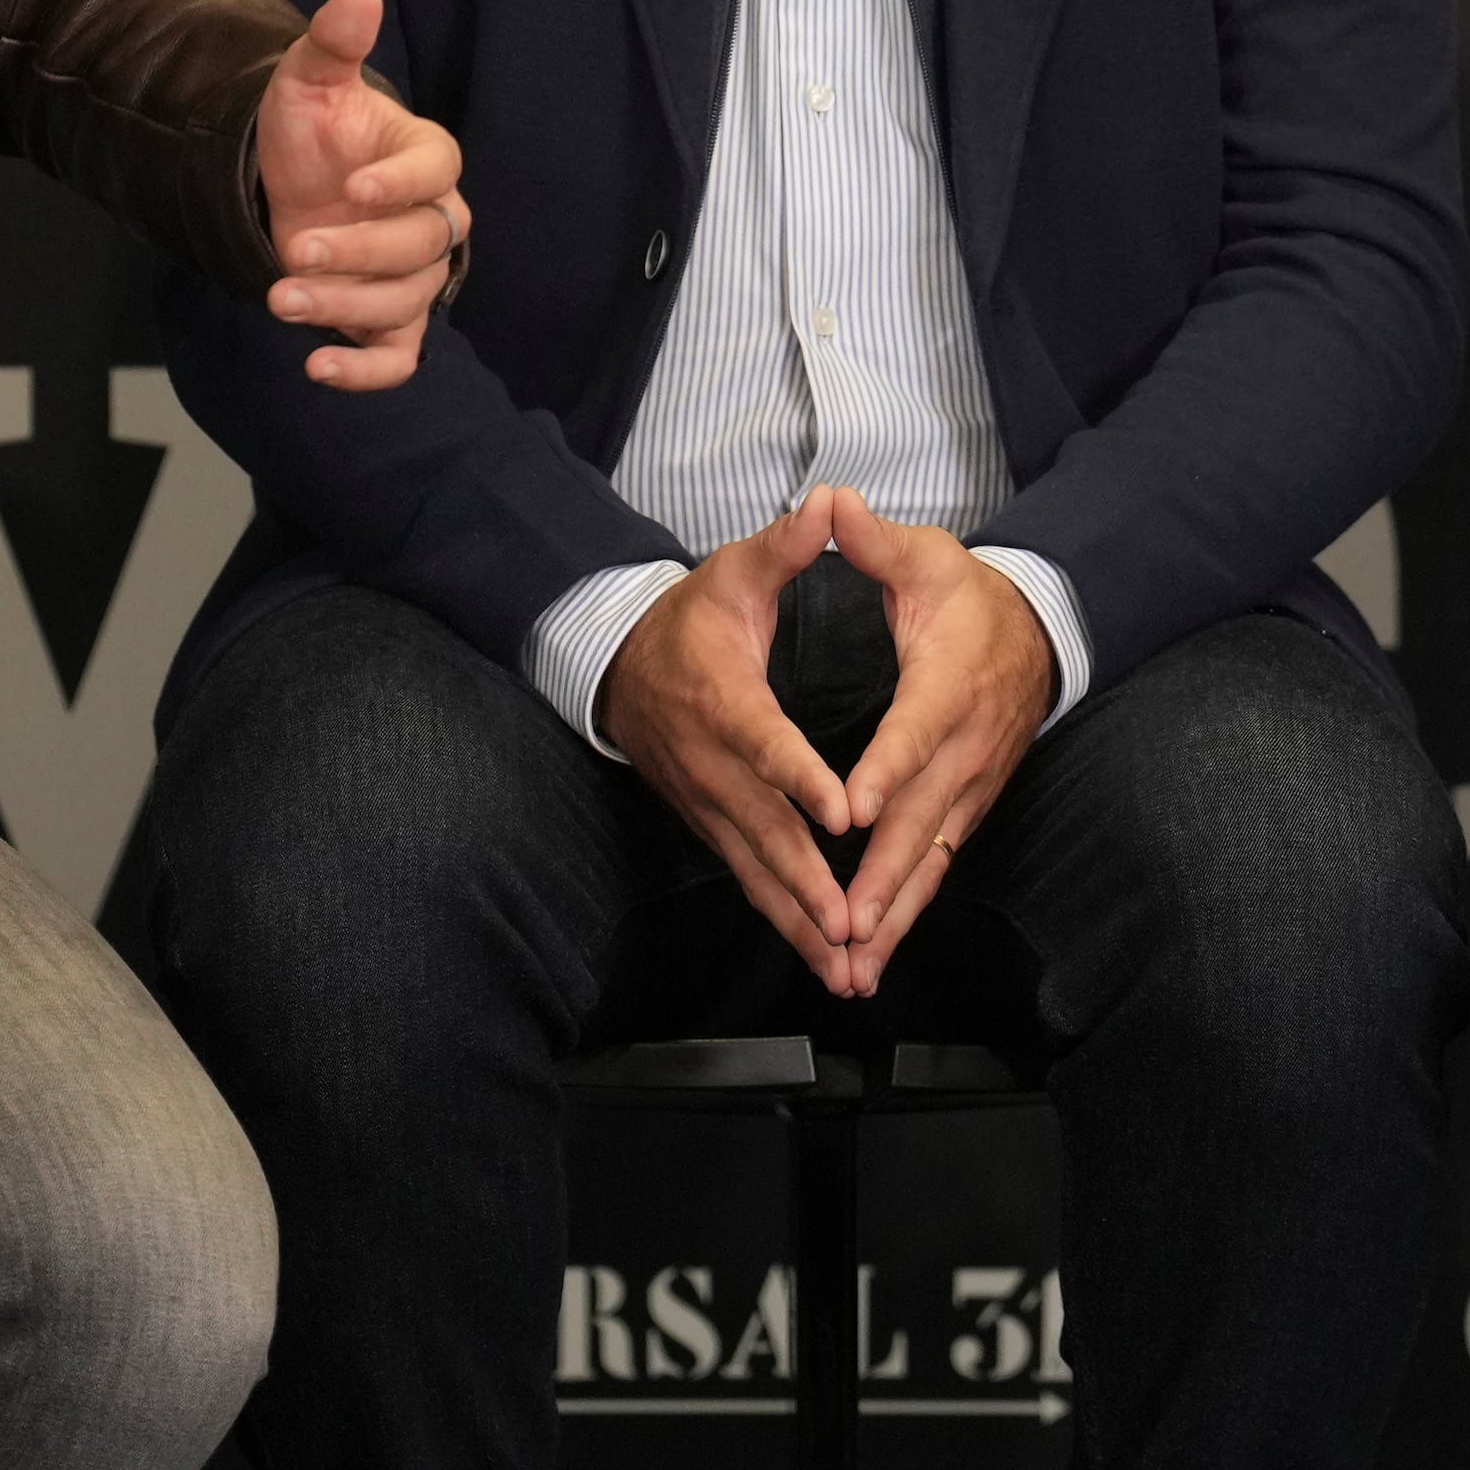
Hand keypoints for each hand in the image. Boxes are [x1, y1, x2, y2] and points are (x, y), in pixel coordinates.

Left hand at [253, 0, 467, 390]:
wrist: (284, 186)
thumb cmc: (308, 133)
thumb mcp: (307, 82)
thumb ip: (333, 43)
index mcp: (423, 157)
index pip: (438, 173)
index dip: (402, 185)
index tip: (353, 188)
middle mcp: (431, 220)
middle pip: (422, 247)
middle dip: (358, 254)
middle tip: (293, 251)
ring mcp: (412, 277)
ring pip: (405, 303)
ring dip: (344, 309)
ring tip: (278, 299)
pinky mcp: (389, 322)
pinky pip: (398, 358)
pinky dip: (364, 372)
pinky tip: (316, 368)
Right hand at [597, 504, 863, 988]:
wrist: (620, 665)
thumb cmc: (691, 616)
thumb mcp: (733, 571)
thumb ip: (784, 547)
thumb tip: (826, 504)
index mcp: (724, 699)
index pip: (765, 742)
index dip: (800, 777)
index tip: (843, 811)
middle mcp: (712, 763)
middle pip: (762, 830)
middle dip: (807, 881)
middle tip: (850, 923)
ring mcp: (707, 802)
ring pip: (755, 869)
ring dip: (798, 920)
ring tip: (843, 964)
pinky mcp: (710, 825)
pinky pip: (749, 878)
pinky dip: (782, 920)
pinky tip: (820, 954)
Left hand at [828, 497, 1059, 993]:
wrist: (1038, 629)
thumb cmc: (969, 594)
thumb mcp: (926, 557)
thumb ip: (874, 542)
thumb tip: (831, 503)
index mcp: (948, 683)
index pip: (915, 732)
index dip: (886, 771)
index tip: (852, 812)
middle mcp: (965, 746)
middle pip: (922, 820)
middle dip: (883, 880)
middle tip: (847, 926)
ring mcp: (970, 785)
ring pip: (930, 858)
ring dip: (894, 914)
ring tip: (856, 963)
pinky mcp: (967, 806)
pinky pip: (937, 865)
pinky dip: (907, 910)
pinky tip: (875, 950)